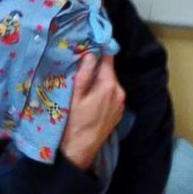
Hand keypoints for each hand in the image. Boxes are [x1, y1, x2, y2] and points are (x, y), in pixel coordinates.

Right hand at [59, 55, 124, 170]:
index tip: (88, 42)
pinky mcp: (116, 112)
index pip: (108, 57)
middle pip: (108, 70)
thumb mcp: (74, 95)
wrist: (78, 152)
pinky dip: (100, 91)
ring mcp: (120, 104)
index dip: (98, 48)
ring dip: (97, 79)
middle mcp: (119, 92)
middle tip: (78, 63)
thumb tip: (91, 52)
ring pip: (108, 82)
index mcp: (109, 85)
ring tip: (81, 81)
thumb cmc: (72, 123)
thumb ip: (85, 72)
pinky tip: (88, 97)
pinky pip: (109, 94)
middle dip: (95, 65)